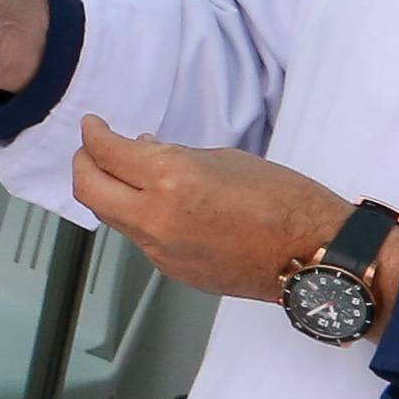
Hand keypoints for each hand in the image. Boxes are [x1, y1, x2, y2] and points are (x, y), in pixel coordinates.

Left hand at [66, 119, 395, 314]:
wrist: (315, 255)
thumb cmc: (286, 202)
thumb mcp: (225, 158)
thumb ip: (174, 156)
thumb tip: (143, 152)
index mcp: (171, 181)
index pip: (107, 154)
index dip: (93, 135)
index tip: (93, 126)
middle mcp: (156, 219)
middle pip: (90, 191)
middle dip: (84, 165)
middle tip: (91, 150)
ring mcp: (161, 251)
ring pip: (114, 218)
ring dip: (113, 193)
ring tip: (131, 174)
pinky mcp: (173, 271)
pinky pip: (142, 240)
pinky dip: (141, 217)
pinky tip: (162, 205)